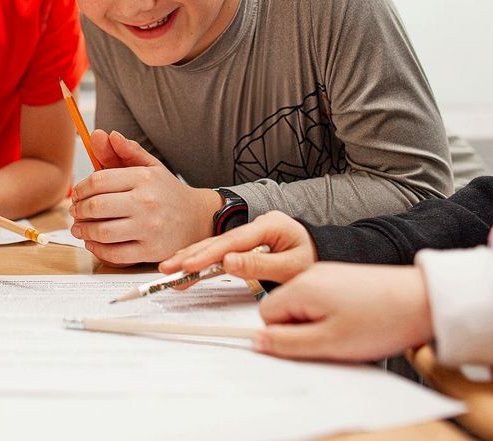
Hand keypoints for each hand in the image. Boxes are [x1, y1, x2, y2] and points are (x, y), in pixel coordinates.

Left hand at [69, 130, 218, 264]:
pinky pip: (114, 254)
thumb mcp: (150, 166)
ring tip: (80, 228)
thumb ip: (125, 150)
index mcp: (144, 178)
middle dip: (78, 210)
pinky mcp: (151, 251)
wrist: (197, 218)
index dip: (80, 189)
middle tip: (75, 212)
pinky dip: (97, 250)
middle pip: (97, 206)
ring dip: (84, 231)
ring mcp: (149, 228)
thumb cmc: (166, 191)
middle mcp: (146, 202)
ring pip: (102, 232)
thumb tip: (104, 134)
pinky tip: (93, 243)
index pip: (98, 181)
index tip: (76, 194)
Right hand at [159, 210, 317, 282]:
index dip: (209, 254)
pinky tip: (185, 267)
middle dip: (191, 255)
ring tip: (169, 268)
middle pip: (218, 241)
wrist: (324, 255)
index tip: (190, 265)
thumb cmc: (312, 259)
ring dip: (191, 258)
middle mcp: (256, 225)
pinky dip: (202, 261)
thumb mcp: (292, 267)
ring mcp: (250, 235)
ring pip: (214, 246)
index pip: (233, 240)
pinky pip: (220, 253)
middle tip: (169, 268)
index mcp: (270, 225)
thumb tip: (228, 263)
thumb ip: (259, 265)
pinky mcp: (246, 246)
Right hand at [252, 263, 433, 361]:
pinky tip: (356, 322)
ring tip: (347, 331)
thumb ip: (286, 343)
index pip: (266, 313)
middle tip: (330, 340)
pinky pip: (323, 301)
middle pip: (284, 308)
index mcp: (301, 287)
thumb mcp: (328, 343)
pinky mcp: (343, 278)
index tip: (305, 345)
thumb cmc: (381, 319)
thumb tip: (257, 342)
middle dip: (300, 329)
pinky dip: (333, 316)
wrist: (422, 300)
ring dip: (319, 324)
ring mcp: (328, 274)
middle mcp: (311, 275)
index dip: (283, 335)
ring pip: (305, 306)